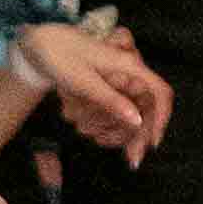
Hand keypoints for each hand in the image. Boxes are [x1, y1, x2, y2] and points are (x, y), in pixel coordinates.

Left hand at [12, 18, 171, 164]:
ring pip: (134, 110)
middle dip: (141, 134)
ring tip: (109, 146)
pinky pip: (119, 108)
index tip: (152, 142)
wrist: (41, 43)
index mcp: (129, 66)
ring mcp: (120, 78)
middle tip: (132, 159)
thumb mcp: (84, 82)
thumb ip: (111, 100)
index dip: (161, 118)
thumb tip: (137, 120)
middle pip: (148, 107)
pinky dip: (112, 124)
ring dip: (124, 131)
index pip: (160, 92)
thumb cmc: (60, 57)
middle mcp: (130, 72)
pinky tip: (99, 136)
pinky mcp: (109, 85)